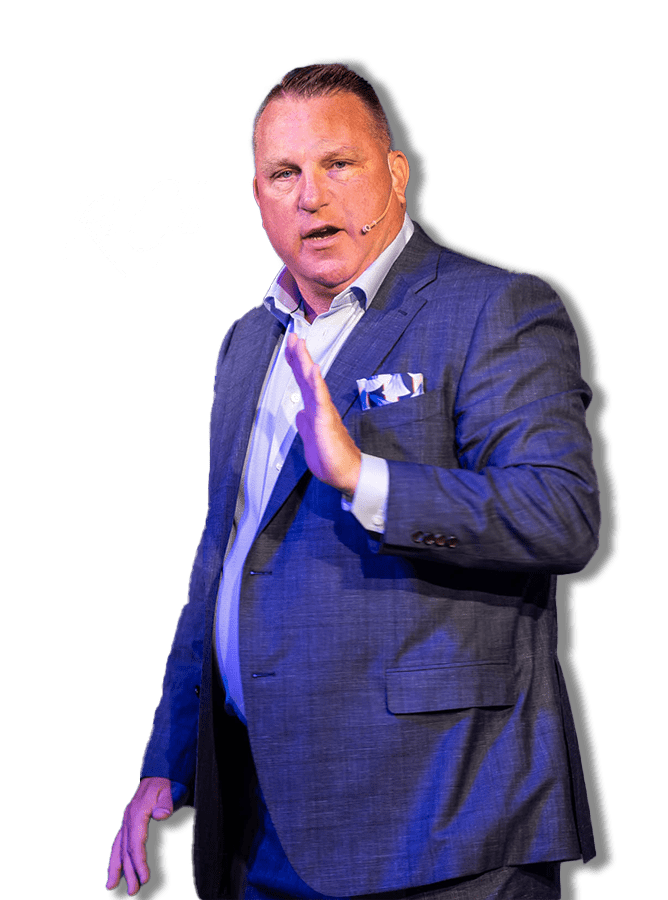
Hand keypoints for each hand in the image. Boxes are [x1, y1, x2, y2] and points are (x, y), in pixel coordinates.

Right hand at [106, 777, 173, 895]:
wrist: (161, 772)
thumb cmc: (169, 783)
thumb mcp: (172, 790)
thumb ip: (167, 803)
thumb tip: (160, 815)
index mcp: (137, 812)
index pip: (136, 843)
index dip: (139, 862)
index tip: (145, 879)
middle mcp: (128, 817)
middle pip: (126, 848)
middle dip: (129, 871)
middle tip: (133, 892)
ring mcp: (126, 820)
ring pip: (119, 847)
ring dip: (117, 867)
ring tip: (112, 886)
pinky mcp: (128, 822)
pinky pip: (118, 842)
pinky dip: (114, 857)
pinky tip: (113, 870)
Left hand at [285, 334, 360, 495]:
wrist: (348, 473)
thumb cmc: (333, 458)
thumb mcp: (311, 438)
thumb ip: (305, 423)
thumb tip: (300, 413)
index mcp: (315, 410)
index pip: (303, 382)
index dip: (296, 364)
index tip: (291, 346)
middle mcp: (320, 406)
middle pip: (307, 376)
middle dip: (299, 355)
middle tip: (294, 336)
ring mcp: (324, 412)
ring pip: (312, 383)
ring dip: (305, 362)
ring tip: (300, 345)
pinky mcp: (327, 421)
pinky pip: (321, 399)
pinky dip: (317, 383)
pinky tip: (314, 370)